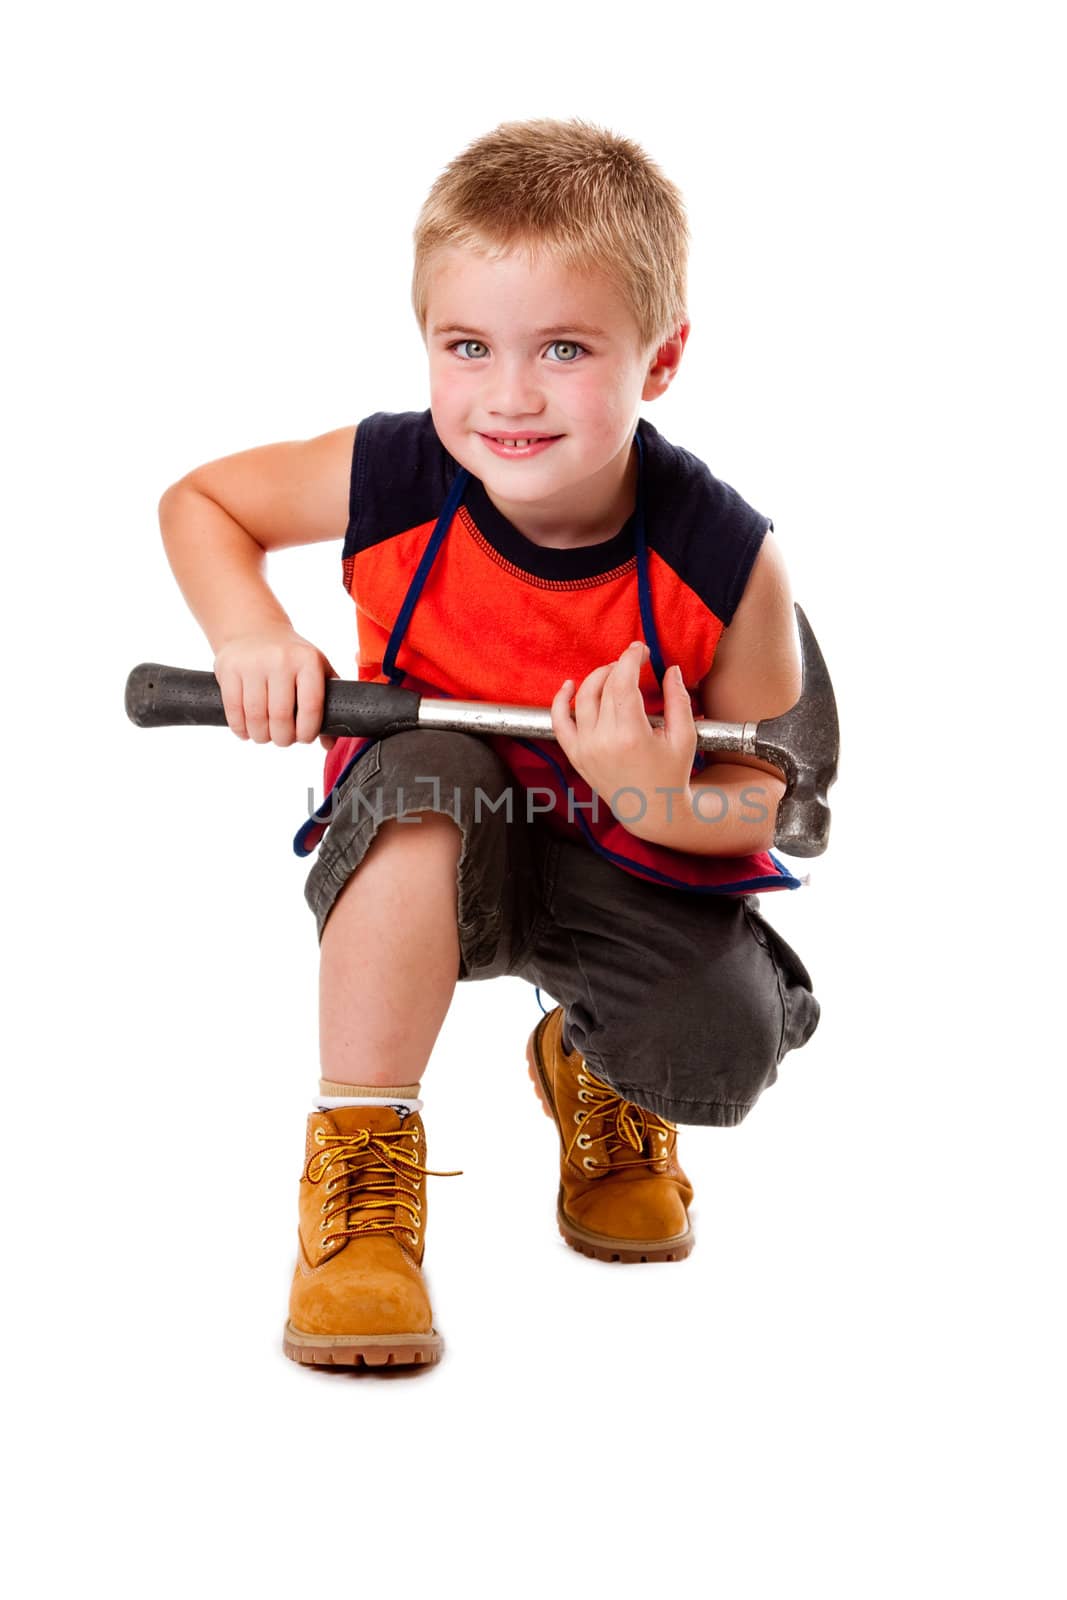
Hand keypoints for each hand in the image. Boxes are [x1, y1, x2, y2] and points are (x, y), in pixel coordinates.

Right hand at [213, 625, 339, 748]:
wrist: (254, 630)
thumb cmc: (291, 658)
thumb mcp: (316, 671)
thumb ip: (327, 705)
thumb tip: (329, 743)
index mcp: (307, 661)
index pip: (311, 707)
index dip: (307, 731)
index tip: (304, 738)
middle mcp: (280, 660)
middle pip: (280, 717)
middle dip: (283, 738)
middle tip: (283, 739)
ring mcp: (252, 664)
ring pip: (255, 718)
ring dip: (261, 736)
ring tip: (265, 735)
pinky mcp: (229, 669)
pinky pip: (233, 711)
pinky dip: (240, 729)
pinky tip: (247, 730)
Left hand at [550, 641, 697, 829]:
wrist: (651, 811)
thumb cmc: (671, 774)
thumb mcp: (684, 737)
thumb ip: (678, 700)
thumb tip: (669, 668)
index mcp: (631, 736)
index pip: (623, 683)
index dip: (630, 660)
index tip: (640, 650)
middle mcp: (603, 741)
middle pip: (605, 687)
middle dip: (619, 665)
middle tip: (633, 659)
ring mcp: (585, 749)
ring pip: (582, 698)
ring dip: (597, 677)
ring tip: (613, 671)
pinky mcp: (576, 755)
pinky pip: (559, 723)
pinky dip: (560, 701)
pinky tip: (569, 685)